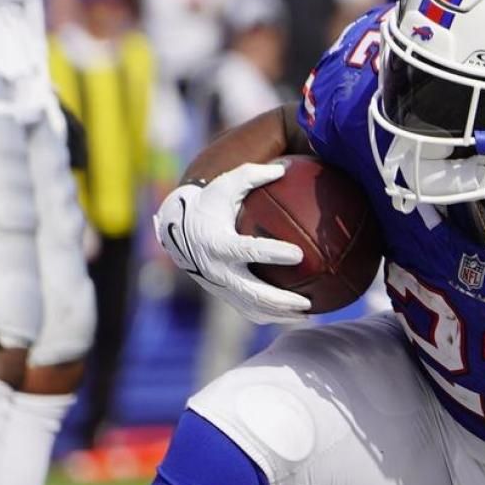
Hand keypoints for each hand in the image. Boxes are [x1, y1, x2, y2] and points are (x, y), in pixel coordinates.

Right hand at [153, 162, 311, 324]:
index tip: (298, 254)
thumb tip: (284, 168)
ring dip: (280, 314)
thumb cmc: (208, 204)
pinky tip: (294, 315)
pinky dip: (271, 316)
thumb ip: (251, 175)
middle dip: (280, 300)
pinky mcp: (223, 294)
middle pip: (252, 291)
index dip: (273, 253)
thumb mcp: (224, 185)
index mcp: (218, 242)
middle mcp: (217, 269)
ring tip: (308, 314)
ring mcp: (219, 286)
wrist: (177, 231)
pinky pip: (248, 310)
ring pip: (252, 307)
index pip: (248, 250)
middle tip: (307, 302)